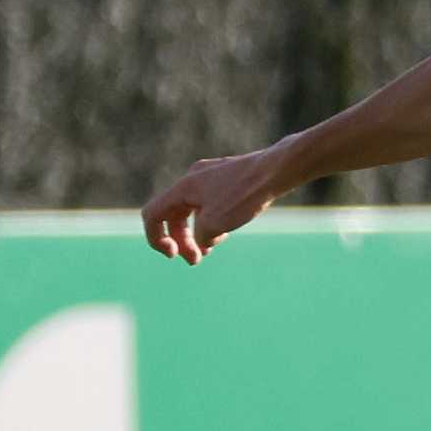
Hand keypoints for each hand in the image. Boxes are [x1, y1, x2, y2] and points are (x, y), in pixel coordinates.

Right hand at [141, 148, 286, 265]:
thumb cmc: (244, 195)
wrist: (277, 170)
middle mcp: (193, 179)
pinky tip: (227, 232)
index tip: (172, 255)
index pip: (153, 214)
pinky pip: (210, 204)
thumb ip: (198, 237)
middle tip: (195, 260)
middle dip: (182, 241)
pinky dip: (213, 221)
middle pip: (175, 216)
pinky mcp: (229, 180)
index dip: (155, 238)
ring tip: (211, 249)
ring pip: (194, 211)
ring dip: (197, 234)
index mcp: (183, 187)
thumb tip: (203, 240)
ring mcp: (211, 178)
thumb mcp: (214, 224)